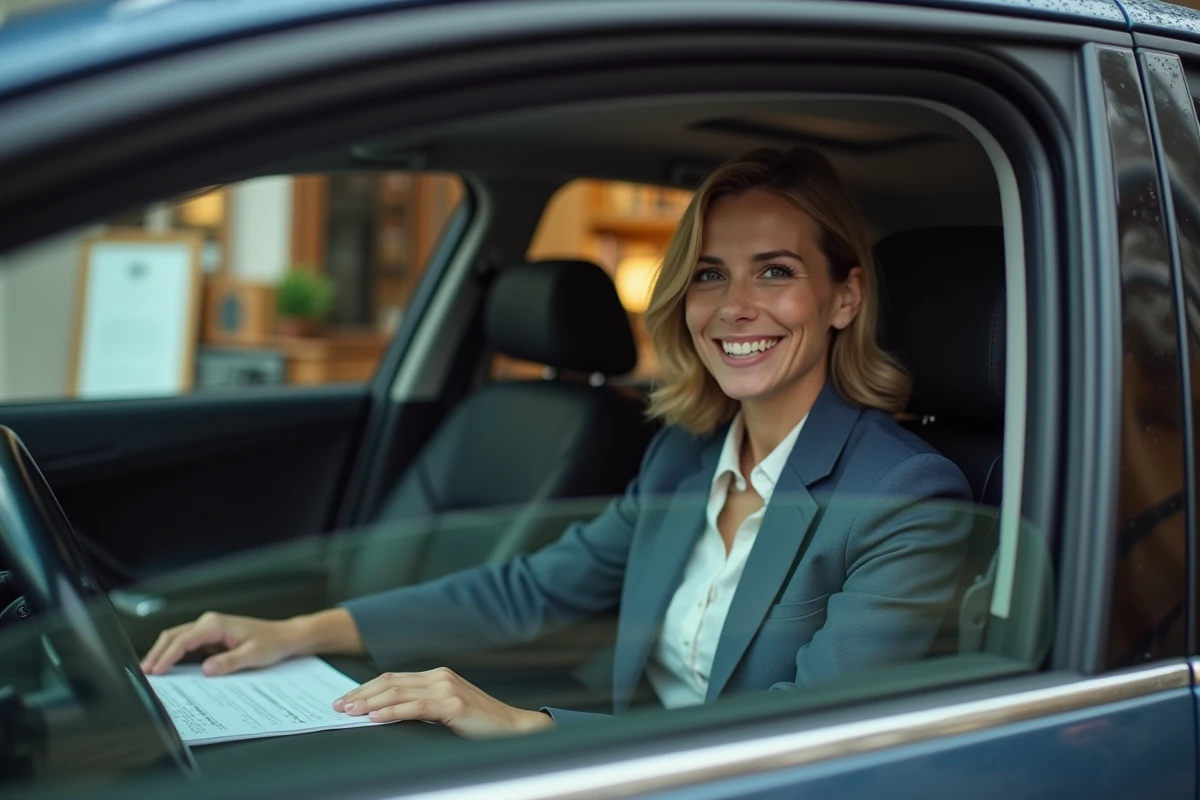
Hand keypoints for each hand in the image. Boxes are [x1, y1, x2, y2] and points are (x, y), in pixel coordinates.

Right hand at [140, 612, 301, 675]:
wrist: (283, 637)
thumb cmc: (271, 643)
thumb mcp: (252, 656)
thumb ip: (228, 662)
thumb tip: (206, 670)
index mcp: (216, 624)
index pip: (183, 640)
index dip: (167, 656)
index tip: (155, 671)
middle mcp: (209, 623)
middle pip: (173, 637)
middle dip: (157, 654)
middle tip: (144, 674)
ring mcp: (208, 630)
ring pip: (176, 640)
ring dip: (162, 654)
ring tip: (149, 673)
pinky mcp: (209, 639)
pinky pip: (186, 646)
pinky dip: (173, 656)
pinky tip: (167, 670)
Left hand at [333, 667, 554, 738]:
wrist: (514, 728)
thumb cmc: (481, 724)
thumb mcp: (447, 710)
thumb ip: (423, 707)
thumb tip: (386, 714)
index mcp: (437, 676)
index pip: (392, 679)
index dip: (366, 688)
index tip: (345, 700)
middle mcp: (440, 676)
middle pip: (390, 682)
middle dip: (360, 694)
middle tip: (338, 706)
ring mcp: (447, 688)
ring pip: (398, 693)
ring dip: (369, 702)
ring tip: (349, 712)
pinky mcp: (453, 704)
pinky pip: (415, 707)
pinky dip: (391, 712)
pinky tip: (376, 718)